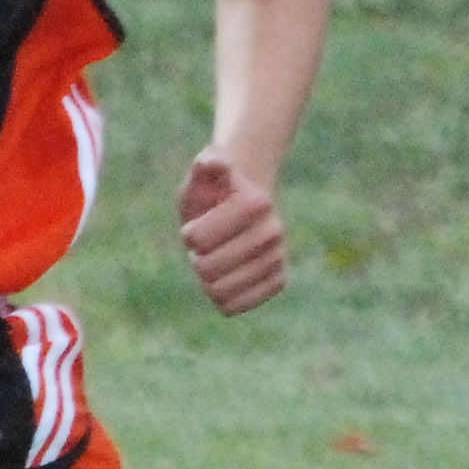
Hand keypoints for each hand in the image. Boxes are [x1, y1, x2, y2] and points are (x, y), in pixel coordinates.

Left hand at [177, 147, 287, 313]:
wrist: (241, 206)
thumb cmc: (215, 189)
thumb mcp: (205, 172)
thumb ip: (208, 164)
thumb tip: (214, 161)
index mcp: (256, 203)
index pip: (197, 240)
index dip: (190, 234)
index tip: (201, 222)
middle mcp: (273, 231)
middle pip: (207, 269)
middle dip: (198, 258)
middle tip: (208, 244)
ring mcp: (278, 258)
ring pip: (220, 291)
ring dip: (209, 278)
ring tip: (219, 258)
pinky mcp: (278, 281)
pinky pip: (235, 306)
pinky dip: (222, 297)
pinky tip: (228, 279)